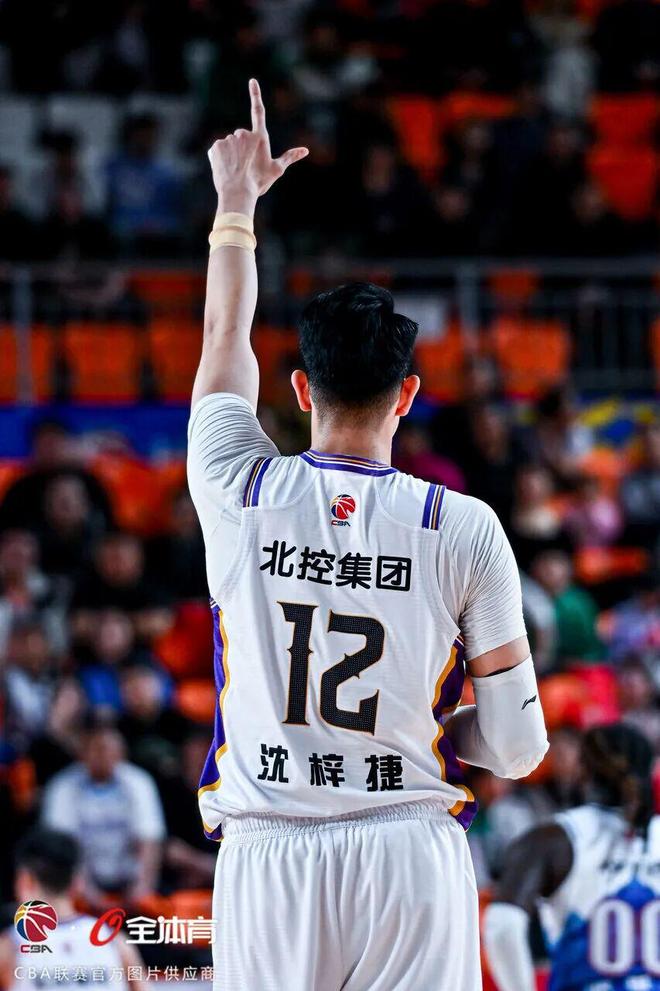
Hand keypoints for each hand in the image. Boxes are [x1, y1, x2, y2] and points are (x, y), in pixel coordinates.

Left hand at [208, 78, 307, 214]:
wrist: (238, 193)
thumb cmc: (259, 182)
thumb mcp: (276, 170)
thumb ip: (289, 157)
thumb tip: (306, 150)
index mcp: (259, 137)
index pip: (259, 111)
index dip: (256, 95)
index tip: (252, 81)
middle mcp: (243, 134)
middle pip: (242, 138)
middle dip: (243, 149)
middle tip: (246, 167)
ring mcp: (229, 139)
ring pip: (230, 145)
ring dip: (232, 155)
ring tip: (236, 170)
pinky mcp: (216, 146)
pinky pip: (218, 151)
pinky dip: (220, 159)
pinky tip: (225, 170)